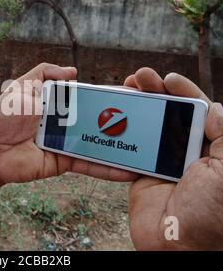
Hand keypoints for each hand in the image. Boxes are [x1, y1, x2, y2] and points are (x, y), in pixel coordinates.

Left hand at [0, 63, 137, 185]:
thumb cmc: (4, 115)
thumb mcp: (23, 86)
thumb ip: (45, 73)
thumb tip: (74, 71)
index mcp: (59, 103)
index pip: (89, 97)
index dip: (109, 95)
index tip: (132, 93)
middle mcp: (67, 122)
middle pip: (99, 120)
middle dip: (123, 119)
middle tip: (150, 119)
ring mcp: (69, 143)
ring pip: (100, 143)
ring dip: (122, 145)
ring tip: (149, 146)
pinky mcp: (66, 162)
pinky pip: (90, 164)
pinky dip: (108, 168)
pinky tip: (130, 170)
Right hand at [124, 68, 222, 249]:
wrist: (180, 248)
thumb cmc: (212, 214)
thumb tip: (214, 107)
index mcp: (211, 148)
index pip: (198, 110)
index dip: (183, 91)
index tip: (167, 78)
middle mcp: (187, 151)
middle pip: (169, 112)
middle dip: (154, 92)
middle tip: (138, 77)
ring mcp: (162, 160)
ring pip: (147, 125)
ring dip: (135, 106)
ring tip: (124, 89)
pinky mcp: (140, 171)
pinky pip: (129, 146)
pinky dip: (121, 131)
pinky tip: (112, 117)